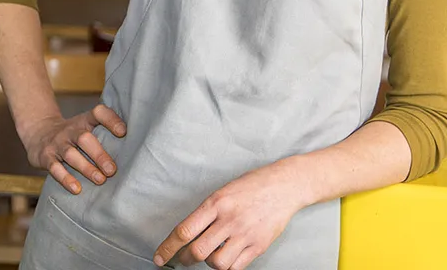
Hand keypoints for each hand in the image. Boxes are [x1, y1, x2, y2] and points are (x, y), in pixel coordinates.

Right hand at [20, 105, 125, 193]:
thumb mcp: (85, 127)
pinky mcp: (46, 157)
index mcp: (84, 121)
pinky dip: (66, 179)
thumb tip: (134, 149)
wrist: (38, 133)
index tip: (123, 132)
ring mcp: (57, 143)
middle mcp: (70, 130)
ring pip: (71, 155)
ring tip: (100, 180)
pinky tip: (77, 189)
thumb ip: (104, 133)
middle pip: (85, 139)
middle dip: (99, 154)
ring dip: (86, 168)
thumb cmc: (72, 134)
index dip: (111, 120)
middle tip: (112, 169)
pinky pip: (55, 168)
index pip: (98, 113)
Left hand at [153, 160, 309, 268]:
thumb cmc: (253, 185)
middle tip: (183, 259)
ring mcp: (245, 233)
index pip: (185, 230)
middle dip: (185, 259)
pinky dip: (227, 267)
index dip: (168, 248)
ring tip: (212, 254)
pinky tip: (228, 257)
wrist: (286, 185)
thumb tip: (188, 235)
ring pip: (216, 263)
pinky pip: (236, 267)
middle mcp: (229, 219)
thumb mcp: (224, 191)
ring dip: (210, 263)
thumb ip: (207, 212)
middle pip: (197, 251)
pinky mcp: (259, 245)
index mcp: (217, 202)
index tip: (161, 257)